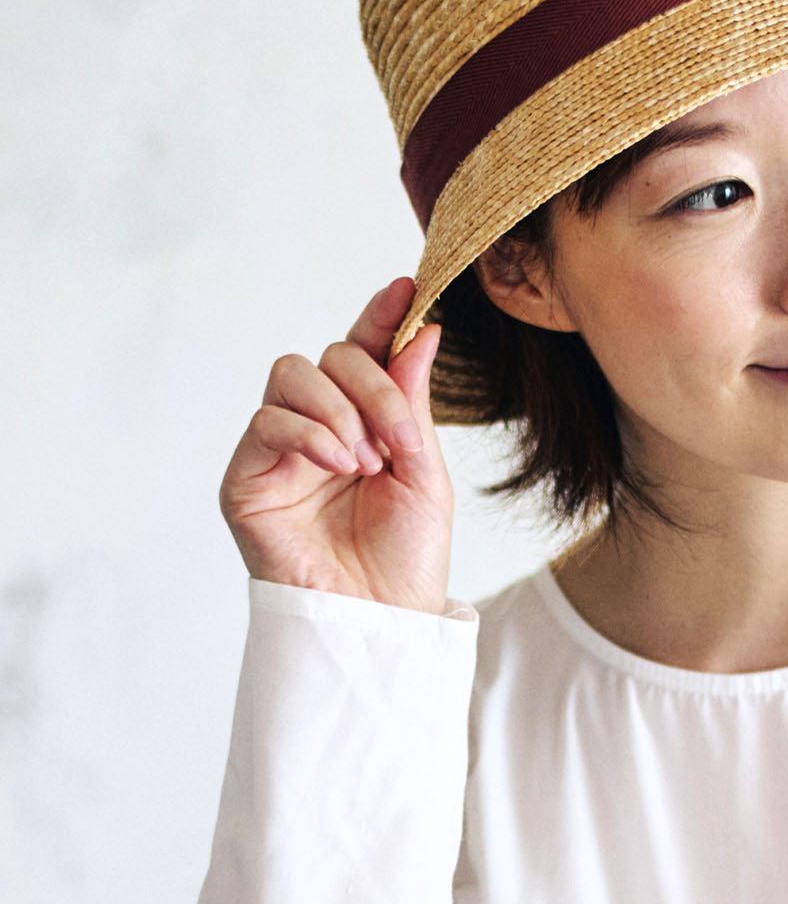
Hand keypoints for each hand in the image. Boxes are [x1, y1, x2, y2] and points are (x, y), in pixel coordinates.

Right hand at [219, 278, 454, 615]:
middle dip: (374, 385)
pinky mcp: (247, 478)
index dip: (382, 316)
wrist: (382, 616)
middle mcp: (320, 426)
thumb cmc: (406, 553)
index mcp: (366, 420)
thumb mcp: (424, 468)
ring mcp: (280, 450)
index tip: (408, 287)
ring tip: (368, 462)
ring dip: (341, 410)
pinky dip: (310, 433)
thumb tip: (421, 329)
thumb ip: (411, 400)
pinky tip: (341, 465)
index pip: (366, 352)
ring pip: (293, 376)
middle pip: (331, 355)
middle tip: (401, 439)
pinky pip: (268, 421)